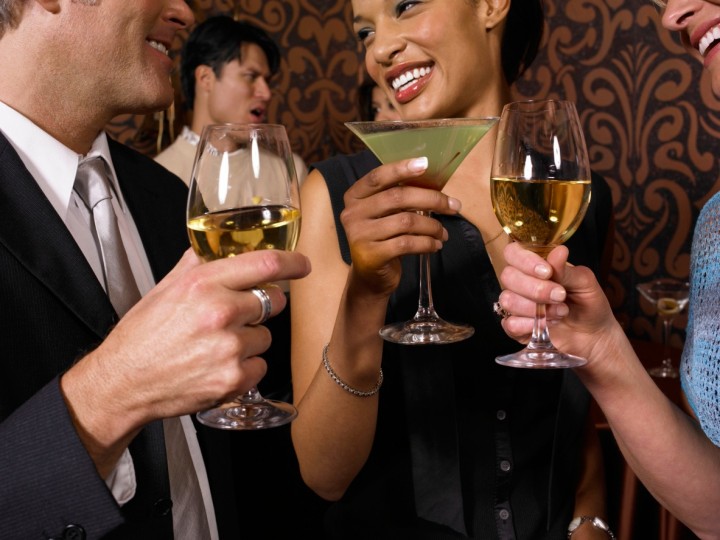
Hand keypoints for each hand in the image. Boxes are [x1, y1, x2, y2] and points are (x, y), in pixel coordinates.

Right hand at [61, 248, 310, 467]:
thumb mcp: (165, 288)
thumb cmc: (141, 337)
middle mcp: (220, 313)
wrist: (123, 383)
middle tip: (237, 317)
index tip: (302, 264)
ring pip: (266, 337)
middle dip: (262, 306)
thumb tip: (219, 247)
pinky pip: (261, 366)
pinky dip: (246, 368)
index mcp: (203, 284)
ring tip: (216, 347)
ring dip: (250, 340)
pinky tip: (218, 366)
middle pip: (273, 301)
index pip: (265, 264)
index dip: (291, 262)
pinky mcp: (234, 378)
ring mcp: (229, 348)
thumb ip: (197, 264)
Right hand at [340, 157, 460, 296]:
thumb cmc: (383, 239)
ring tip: (443, 233)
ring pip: (406, 221)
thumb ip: (400, 198)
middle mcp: (352, 213)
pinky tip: (436, 245)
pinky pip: (407, 243)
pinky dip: (427, 243)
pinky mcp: (371, 256)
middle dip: (431, 199)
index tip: (426, 164)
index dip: (402, 169)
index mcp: (355, 197)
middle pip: (397, 197)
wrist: (370, 278)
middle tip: (454, 206)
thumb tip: (435, 185)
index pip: (378, 177)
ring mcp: (359, 235)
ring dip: (432, 226)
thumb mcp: (385, 215)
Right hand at [496, 242, 616, 361]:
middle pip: (508, 276)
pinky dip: (529, 324)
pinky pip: (510, 324)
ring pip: (507, 300)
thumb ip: (566, 270)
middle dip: (535, 288)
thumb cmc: (589, 304)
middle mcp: (521, 283)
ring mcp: (517, 306)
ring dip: (536, 308)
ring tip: (561, 312)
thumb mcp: (585, 283)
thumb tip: (559, 251)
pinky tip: (547, 325)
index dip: (524, 260)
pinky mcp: (516, 328)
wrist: (594, 336)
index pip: (513, 253)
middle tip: (560, 296)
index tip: (546, 272)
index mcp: (535, 265)